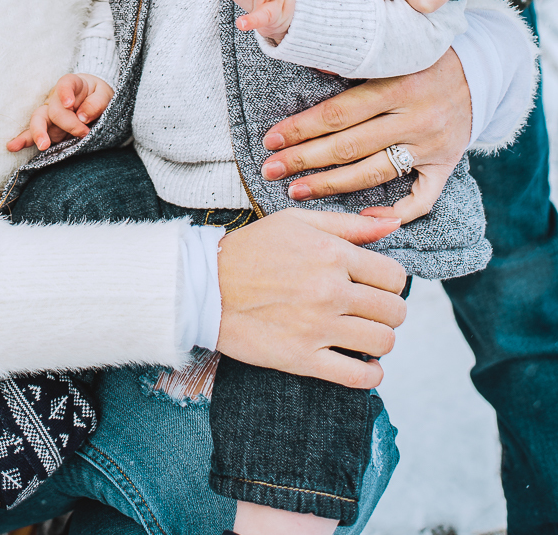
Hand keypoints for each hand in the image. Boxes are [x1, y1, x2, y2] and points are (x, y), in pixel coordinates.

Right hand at [6, 75, 114, 152]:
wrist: (97, 105)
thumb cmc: (100, 96)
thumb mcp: (106, 95)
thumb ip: (97, 103)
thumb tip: (83, 116)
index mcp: (71, 85)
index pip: (65, 84)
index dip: (65, 93)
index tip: (70, 104)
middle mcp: (56, 99)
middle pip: (54, 109)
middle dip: (67, 122)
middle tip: (83, 133)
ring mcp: (50, 115)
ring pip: (38, 121)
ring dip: (39, 133)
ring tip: (43, 144)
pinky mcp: (48, 130)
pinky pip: (32, 134)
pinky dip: (23, 141)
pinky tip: (12, 147)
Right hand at [216, 209, 406, 387]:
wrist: (205, 287)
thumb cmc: (251, 249)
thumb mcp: (296, 222)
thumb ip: (348, 224)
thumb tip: (394, 223)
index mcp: (330, 253)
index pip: (394, 276)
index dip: (391, 282)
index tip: (377, 285)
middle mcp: (329, 290)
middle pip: (394, 311)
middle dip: (389, 311)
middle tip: (372, 310)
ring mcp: (318, 327)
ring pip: (383, 343)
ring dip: (380, 341)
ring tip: (364, 334)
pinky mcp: (303, 359)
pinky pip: (358, 377)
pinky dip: (370, 375)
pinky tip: (362, 364)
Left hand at [259, 48, 471, 223]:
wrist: (479, 71)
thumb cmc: (421, 57)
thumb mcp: (390, 49)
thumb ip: (353, 61)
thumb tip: (309, 65)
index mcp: (396, 85)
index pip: (338, 113)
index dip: (301, 128)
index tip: (271, 139)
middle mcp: (415, 118)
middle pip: (349, 146)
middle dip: (304, 159)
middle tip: (270, 169)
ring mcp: (431, 145)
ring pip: (374, 173)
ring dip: (331, 185)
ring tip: (296, 190)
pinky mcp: (446, 165)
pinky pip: (422, 199)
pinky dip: (394, 212)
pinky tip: (362, 217)